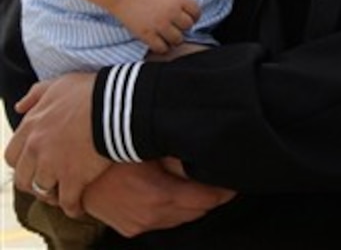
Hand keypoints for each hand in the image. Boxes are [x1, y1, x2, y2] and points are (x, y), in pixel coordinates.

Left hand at [4, 73, 110, 217]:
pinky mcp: (74, 179)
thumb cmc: (89, 91)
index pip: (13, 155)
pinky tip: (79, 207)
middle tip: (47, 181)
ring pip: (43, 191)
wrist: (115, 104)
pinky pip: (68, 203)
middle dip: (33, 182)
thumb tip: (19, 107)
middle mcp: (37, 148)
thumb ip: (36, 94)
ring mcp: (54, 166)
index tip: (34, 163)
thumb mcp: (58, 85)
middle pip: (24, 178)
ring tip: (62, 194)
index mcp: (32, 126)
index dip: (22, 162)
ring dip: (52, 194)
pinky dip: (72, 208)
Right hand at [83, 161, 236, 236]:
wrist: (71, 169)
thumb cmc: (110, 149)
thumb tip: (205, 154)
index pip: (206, 199)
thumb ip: (178, 154)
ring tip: (210, 185)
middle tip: (228, 179)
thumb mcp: (147, 144)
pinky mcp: (130, 227)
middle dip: (214, 197)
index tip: (237, 177)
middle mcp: (152, 216)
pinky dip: (177, 210)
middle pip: (197, 211)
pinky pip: (164, 222)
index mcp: (159, 196)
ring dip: (197, 204)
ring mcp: (139, 225)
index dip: (225, 189)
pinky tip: (182, 194)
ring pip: (182, 219)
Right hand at [111, 0, 199, 53]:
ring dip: (174, 38)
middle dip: (183, 26)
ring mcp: (160, 24)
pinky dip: (163, 47)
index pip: (196, 12)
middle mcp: (172, 12)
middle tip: (177, 25)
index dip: (194, 16)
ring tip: (169, 35)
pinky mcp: (147, 34)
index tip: (189, 17)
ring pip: (178, 40)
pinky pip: (162, 48)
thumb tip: (189, 10)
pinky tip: (160, 41)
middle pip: (188, 26)